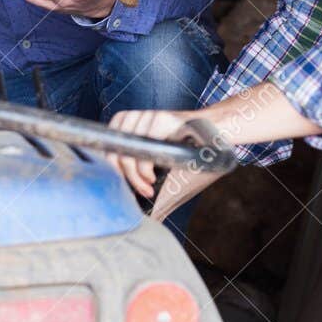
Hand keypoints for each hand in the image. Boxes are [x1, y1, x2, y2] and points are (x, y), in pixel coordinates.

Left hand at [106, 109, 229, 223]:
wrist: (218, 134)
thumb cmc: (190, 152)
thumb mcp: (161, 164)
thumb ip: (141, 175)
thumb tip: (127, 205)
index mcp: (128, 124)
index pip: (104, 145)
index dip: (108, 168)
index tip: (119, 186)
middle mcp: (135, 117)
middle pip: (113, 150)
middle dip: (123, 177)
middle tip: (140, 191)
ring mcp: (149, 116)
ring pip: (127, 150)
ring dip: (135, 176)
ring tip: (148, 187)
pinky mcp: (164, 118)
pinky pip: (145, 146)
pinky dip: (145, 167)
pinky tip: (154, 177)